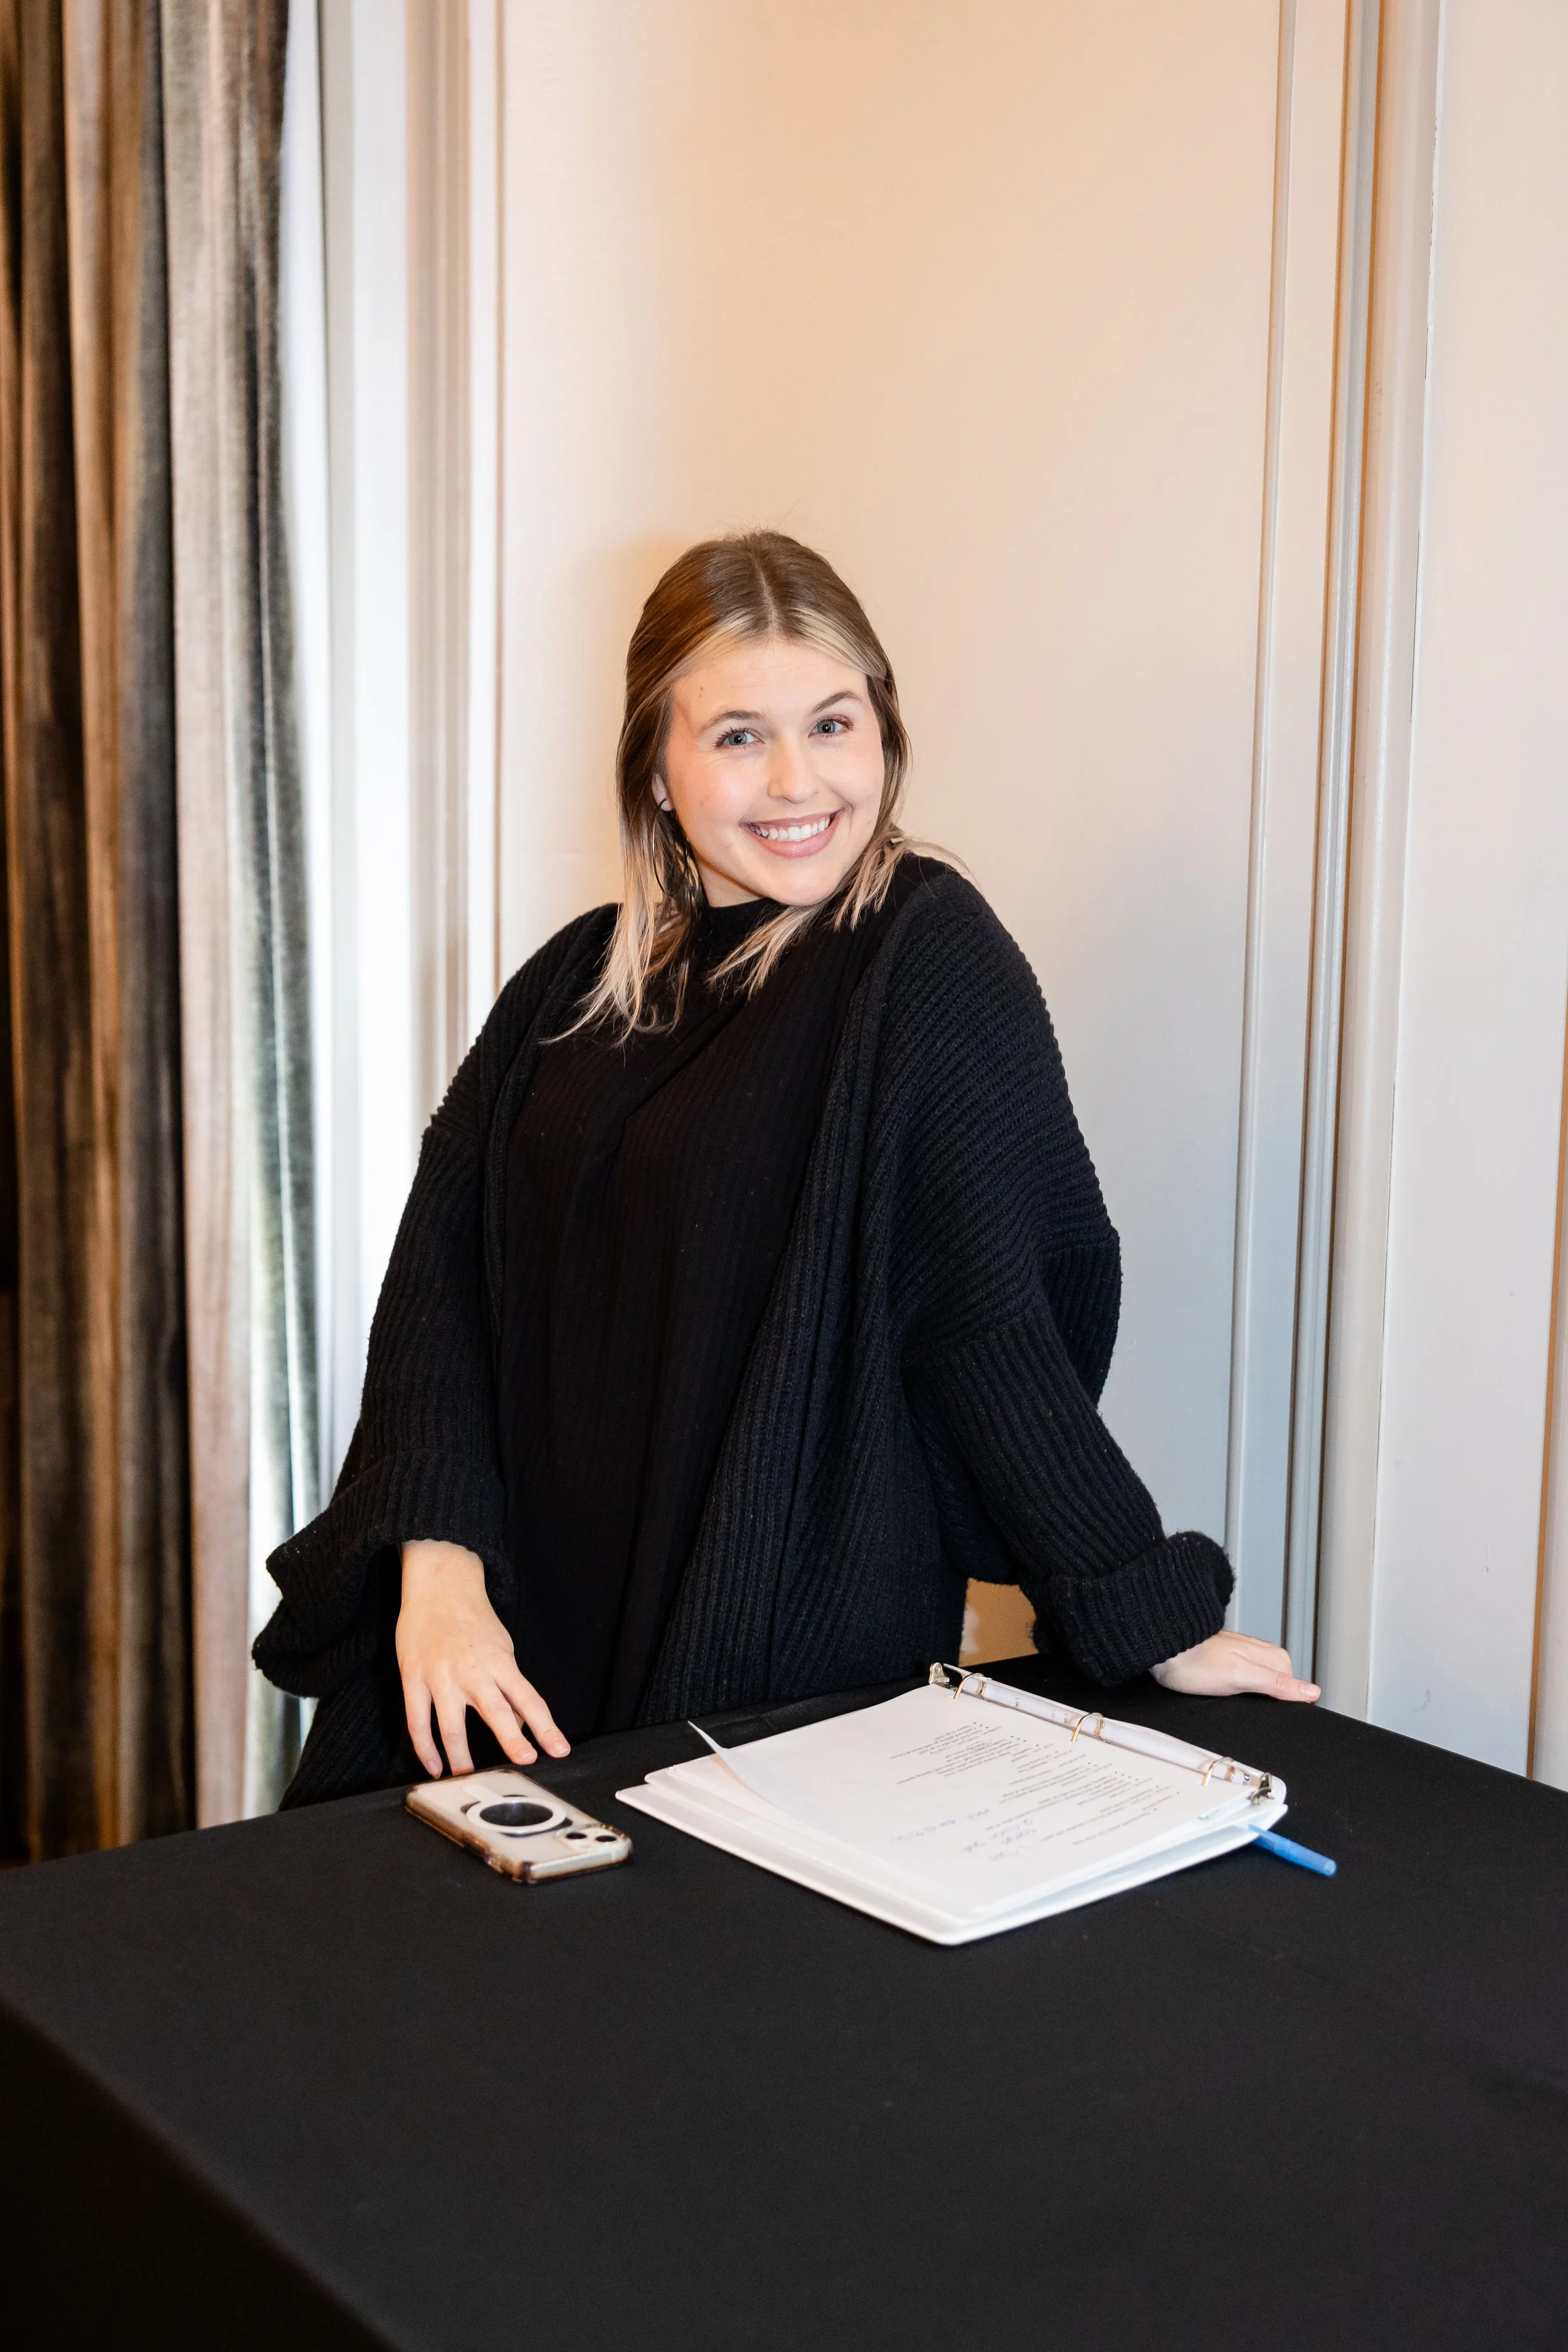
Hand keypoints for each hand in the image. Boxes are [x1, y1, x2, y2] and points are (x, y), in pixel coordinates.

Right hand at [396, 1540, 569, 1776]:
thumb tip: (518, 1727)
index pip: (529, 1700)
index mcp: (500, 1662)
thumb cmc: (473, 1619)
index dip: (546, 1727)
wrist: (439, 1584)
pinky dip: (425, 1748)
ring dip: (460, 1758)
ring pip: (451, 1726)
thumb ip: (509, 1688)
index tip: (559, 1750)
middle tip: (524, 1763)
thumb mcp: (502, 1648)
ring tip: (468, 1777)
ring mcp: (441, 1676)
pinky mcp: (413, 1678)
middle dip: (511, 1740)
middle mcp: (473, 1670)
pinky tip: (435, 1766)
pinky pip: (417, 1721)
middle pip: (495, 1711)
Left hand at [1151, 1631, 1319, 1701]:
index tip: (1274, 1718)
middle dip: (1268, 1704)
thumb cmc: (1195, 1663)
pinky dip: (1237, 1695)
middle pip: (1278, 1689)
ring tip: (1235, 1705)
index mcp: (1272, 1657)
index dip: (1286, 1706)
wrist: (1161, 1650)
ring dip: (1251, 1700)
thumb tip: (1313, 1692)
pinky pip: (1243, 1685)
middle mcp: (1260, 1654)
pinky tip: (1226, 1700)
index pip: (1295, 1688)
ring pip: (1260, 1688)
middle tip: (1249, 1711)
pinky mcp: (1226, 1665)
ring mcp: (1243, 1659)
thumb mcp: (1241, 1677)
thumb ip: (1277, 1684)